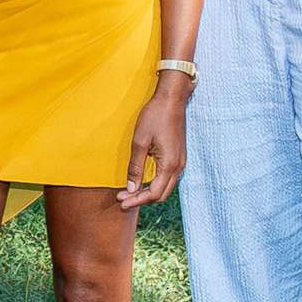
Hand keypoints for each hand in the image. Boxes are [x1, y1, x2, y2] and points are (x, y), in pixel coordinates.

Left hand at [119, 75, 191, 209]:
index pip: (153, 193)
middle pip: (161, 194)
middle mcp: (179, 167)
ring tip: (129, 192)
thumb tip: (131, 188)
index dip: (136, 200)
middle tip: (122, 199)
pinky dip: (155, 184)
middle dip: (141, 200)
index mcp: (169, 165)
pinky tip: (142, 181)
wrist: (171, 100)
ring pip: (165, 187)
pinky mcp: (178, 157)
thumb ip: (135, 166)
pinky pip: (168, 178)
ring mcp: (180, 162)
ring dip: (148, 192)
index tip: (120, 201)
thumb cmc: (155, 117)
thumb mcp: (140, 141)